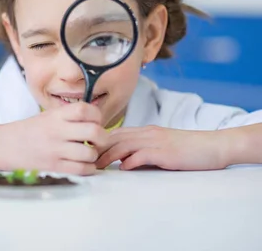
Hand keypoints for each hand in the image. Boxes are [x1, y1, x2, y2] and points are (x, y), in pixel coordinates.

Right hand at [0, 102, 108, 175]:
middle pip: (95, 132)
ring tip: (88, 155)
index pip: (86, 110)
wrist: (2, 145)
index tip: (96, 122)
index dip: (97, 116)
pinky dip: (88, 169)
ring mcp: (55, 150)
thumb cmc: (27, 131)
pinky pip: (81, 170)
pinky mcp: (53, 166)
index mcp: (55, 115)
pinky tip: (83, 165)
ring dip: (94, 156)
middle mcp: (57, 131)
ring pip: (90, 154)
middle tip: (98, 141)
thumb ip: (68, 116)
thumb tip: (95, 118)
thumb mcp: (46, 116)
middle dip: (103, 138)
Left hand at [96, 125, 226, 170]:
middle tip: (85, 159)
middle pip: (115, 137)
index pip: (117, 134)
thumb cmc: (188, 149)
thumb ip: (143, 152)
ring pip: (124, 145)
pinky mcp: (165, 152)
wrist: (213, 146)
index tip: (88, 151)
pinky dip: (130, 161)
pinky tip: (122, 168)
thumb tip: (124, 163)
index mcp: (146, 131)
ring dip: (108, 155)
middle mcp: (148, 133)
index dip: (101, 142)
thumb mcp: (162, 147)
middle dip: (98, 148)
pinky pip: (142, 154)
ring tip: (97, 165)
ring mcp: (156, 141)